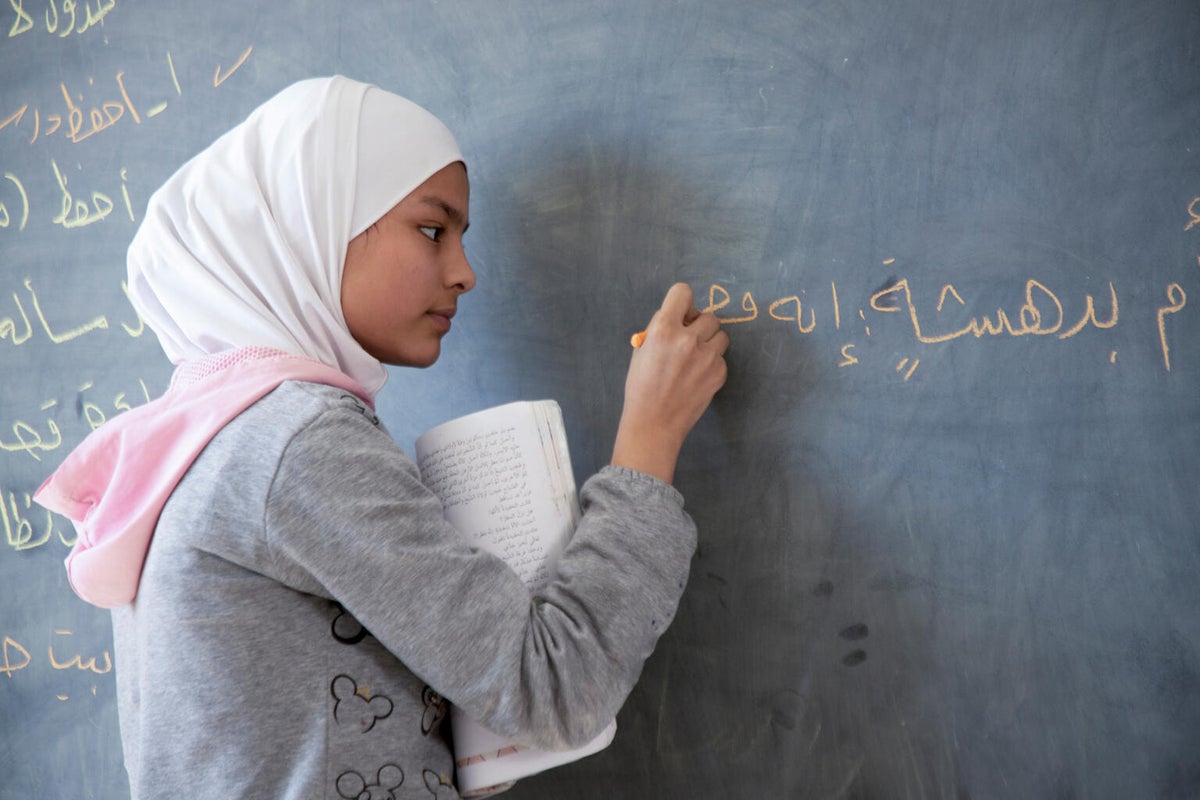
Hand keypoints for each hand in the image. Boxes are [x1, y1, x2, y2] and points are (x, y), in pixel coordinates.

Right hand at [611, 283, 729, 482]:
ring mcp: (707, 357)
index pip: (682, 292)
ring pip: (721, 334)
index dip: (681, 301)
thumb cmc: (641, 387)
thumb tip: (678, 316)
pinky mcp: (719, 373)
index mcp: (664, 329)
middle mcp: (688, 339)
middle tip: (688, 340)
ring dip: (710, 341)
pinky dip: (712, 363)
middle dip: (698, 325)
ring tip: (695, 357)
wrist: (654, 423)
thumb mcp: (641, 351)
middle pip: (708, 315)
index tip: (681, 311)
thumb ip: (659, 329)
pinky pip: (721, 357)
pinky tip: (697, 376)